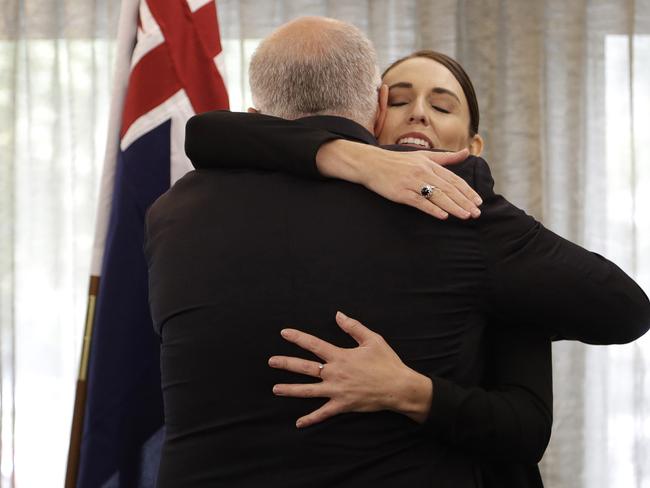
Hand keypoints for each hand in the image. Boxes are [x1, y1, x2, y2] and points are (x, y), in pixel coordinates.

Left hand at [269, 312, 432, 427]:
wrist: (398, 388)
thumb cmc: (387, 362)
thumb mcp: (372, 339)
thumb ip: (353, 327)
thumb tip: (338, 314)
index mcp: (340, 356)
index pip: (314, 344)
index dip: (298, 338)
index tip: (284, 333)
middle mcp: (335, 373)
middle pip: (305, 367)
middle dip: (286, 363)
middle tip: (271, 361)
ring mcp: (337, 391)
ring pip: (308, 391)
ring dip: (290, 390)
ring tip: (275, 388)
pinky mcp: (342, 405)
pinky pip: (323, 413)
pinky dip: (311, 419)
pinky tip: (298, 423)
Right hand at [315, 140, 481, 219]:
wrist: (372, 164)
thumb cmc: (397, 161)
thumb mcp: (423, 156)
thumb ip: (446, 158)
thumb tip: (466, 153)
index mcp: (430, 164)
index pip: (453, 179)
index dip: (467, 191)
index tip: (478, 201)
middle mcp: (423, 172)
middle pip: (448, 189)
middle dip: (464, 202)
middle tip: (477, 213)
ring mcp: (412, 183)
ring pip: (437, 196)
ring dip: (453, 207)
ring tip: (466, 216)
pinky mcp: (402, 193)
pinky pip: (420, 202)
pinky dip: (432, 209)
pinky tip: (443, 216)